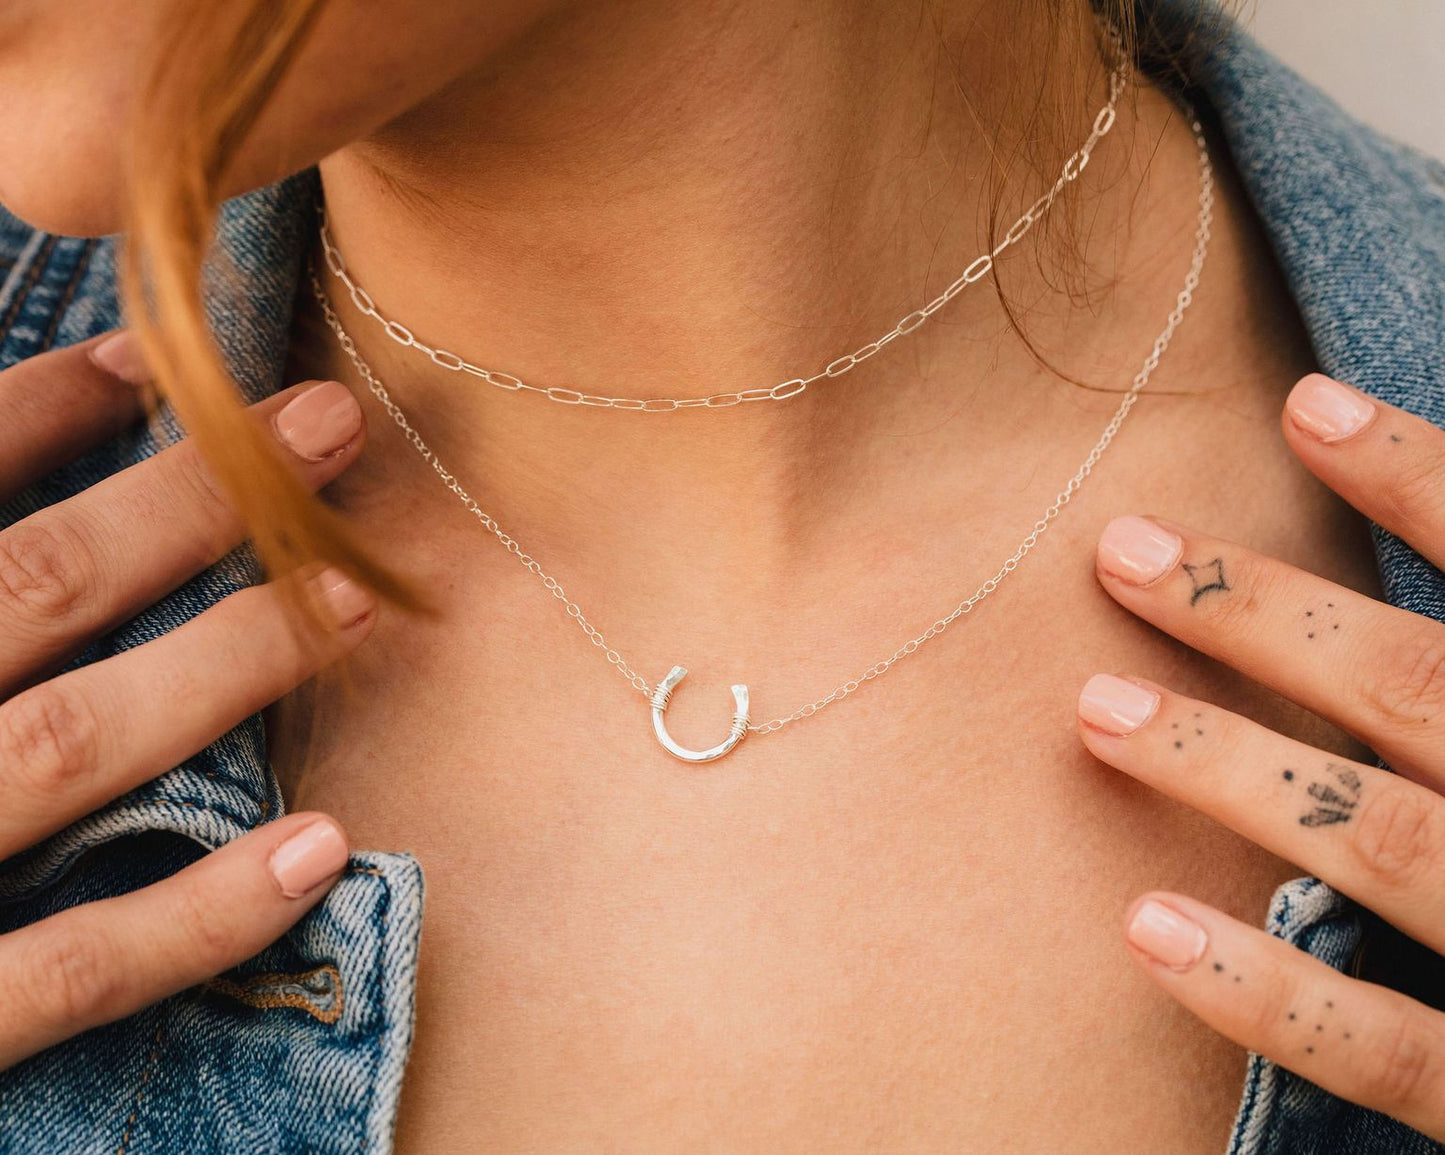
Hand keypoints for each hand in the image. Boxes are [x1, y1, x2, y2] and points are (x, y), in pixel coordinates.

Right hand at [0, 329, 372, 1070]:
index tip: (158, 353)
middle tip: (330, 421)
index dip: (42, 410)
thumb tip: (38, 419)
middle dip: (189, 500)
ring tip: (353, 594)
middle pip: (36, 588)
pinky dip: (194, 914)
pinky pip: (68, 968)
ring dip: (225, 662)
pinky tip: (317, 846)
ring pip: (69, 745)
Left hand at [1075, 373, 1444, 1138]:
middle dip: (1261, 614)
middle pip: (1415, 690)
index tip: (1305, 407)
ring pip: (1381, 844)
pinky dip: (1267, 993)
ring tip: (1096, 708)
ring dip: (1229, 771)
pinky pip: (1385, 1049)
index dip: (1421, 483)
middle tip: (1122, 549)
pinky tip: (1146, 925)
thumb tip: (1424, 509)